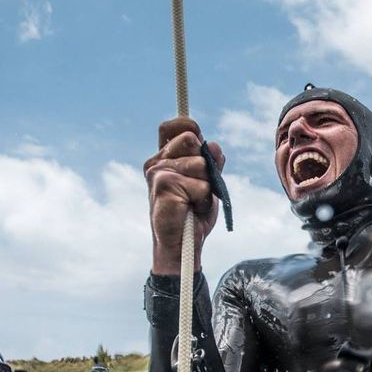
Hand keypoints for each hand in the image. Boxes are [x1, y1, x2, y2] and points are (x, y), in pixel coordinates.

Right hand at [144, 117, 224, 274]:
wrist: (183, 245)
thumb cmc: (193, 214)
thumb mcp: (208, 184)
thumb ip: (212, 164)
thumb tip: (214, 145)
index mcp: (165, 158)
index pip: (172, 126)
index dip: (188, 126)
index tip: (199, 140)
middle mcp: (157, 162)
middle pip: (191, 139)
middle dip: (205, 163)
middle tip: (198, 186)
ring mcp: (158, 173)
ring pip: (200, 165)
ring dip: (206, 186)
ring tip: (194, 202)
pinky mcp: (163, 186)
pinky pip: (201, 185)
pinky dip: (203, 199)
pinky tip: (191, 209)